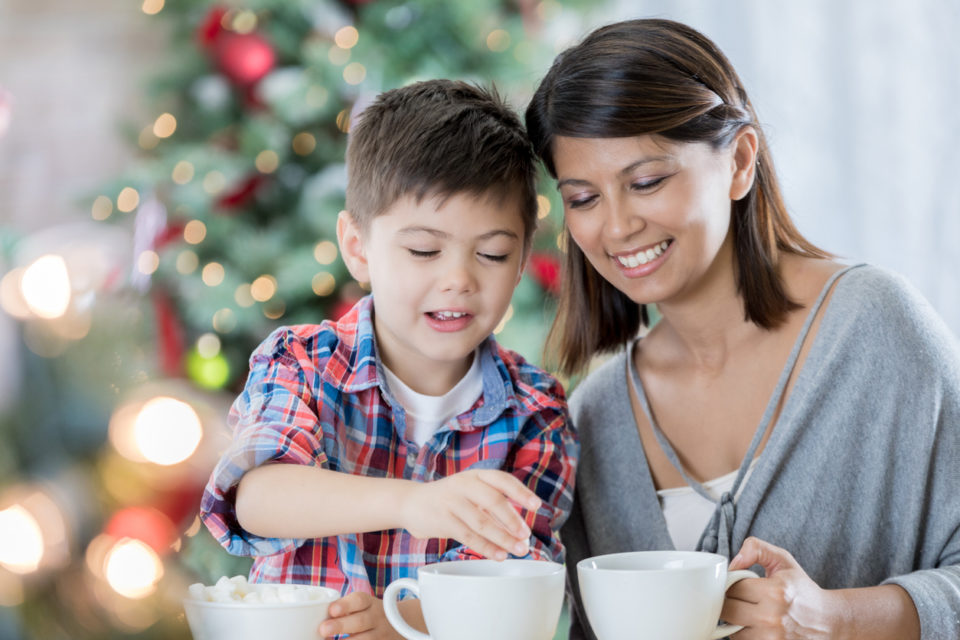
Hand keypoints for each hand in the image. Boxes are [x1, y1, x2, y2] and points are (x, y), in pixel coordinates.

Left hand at [319, 592, 405, 638]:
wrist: (402, 624)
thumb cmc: (370, 614)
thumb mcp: (363, 606)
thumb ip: (345, 609)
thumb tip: (314, 617)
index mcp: (369, 603)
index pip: (359, 600)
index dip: (345, 604)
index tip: (331, 610)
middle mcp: (377, 617)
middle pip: (361, 621)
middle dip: (341, 626)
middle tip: (323, 629)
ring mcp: (381, 634)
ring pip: (366, 639)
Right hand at [400, 469, 540, 560]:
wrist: (411, 503)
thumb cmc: (447, 499)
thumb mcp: (470, 493)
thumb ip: (492, 507)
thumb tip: (520, 530)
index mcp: (475, 475)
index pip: (502, 480)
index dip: (521, 492)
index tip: (536, 506)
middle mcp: (464, 484)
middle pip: (494, 500)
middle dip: (513, 520)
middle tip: (526, 535)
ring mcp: (452, 501)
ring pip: (482, 521)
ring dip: (503, 538)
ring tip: (518, 550)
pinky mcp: (443, 520)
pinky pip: (468, 536)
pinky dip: (486, 547)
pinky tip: (498, 555)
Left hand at [723, 537, 845, 638]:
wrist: (829, 622)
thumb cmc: (803, 591)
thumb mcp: (783, 561)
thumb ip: (756, 549)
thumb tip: (732, 564)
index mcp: (775, 592)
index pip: (733, 588)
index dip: (733, 585)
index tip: (741, 585)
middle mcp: (772, 618)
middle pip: (727, 610)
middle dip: (730, 603)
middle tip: (741, 599)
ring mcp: (772, 639)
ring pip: (732, 630)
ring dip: (736, 622)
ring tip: (751, 614)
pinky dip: (745, 636)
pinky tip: (757, 627)